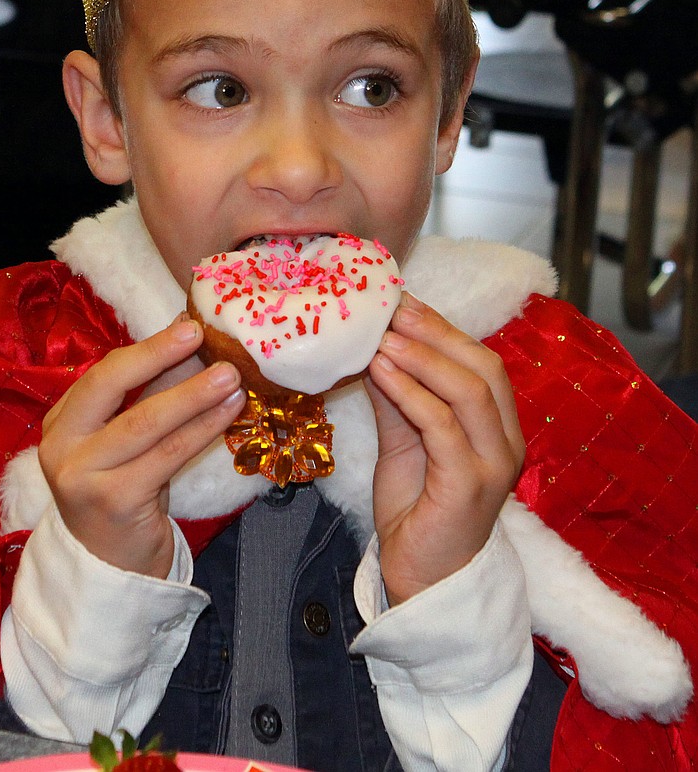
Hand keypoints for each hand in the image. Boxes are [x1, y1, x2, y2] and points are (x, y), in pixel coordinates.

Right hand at [38, 317, 244, 577]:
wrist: (112, 571)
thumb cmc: (125, 496)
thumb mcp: (131, 441)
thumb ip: (153, 393)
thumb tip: (191, 341)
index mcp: (61, 424)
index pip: (102, 375)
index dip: (146, 349)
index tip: (187, 327)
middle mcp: (61, 447)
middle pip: (111, 387)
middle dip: (158, 356)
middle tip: (200, 335)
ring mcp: (82, 476)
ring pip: (145, 422)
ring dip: (192, 394)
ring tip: (230, 376)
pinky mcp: (114, 502)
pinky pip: (166, 455)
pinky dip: (202, 429)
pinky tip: (230, 413)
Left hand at [366, 293, 523, 604]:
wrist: (420, 581)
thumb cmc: (416, 512)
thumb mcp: (405, 441)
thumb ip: (398, 397)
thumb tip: (376, 346)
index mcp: (498, 428)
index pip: (482, 362)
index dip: (443, 327)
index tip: (401, 301)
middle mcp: (507, 442)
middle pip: (484, 368)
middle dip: (436, 332)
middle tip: (392, 309)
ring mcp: (494, 465)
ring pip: (470, 391)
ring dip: (423, 356)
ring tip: (383, 336)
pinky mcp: (469, 486)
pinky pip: (442, 426)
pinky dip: (411, 392)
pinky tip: (381, 372)